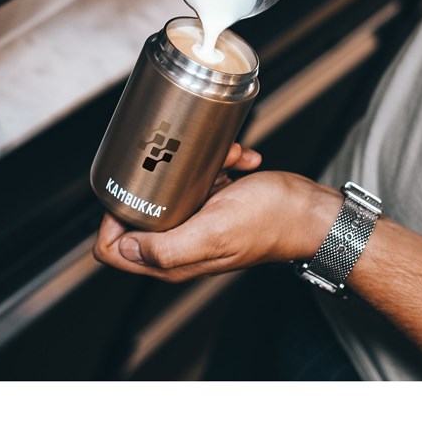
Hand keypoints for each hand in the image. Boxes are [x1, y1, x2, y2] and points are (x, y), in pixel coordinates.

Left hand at [93, 144, 340, 282]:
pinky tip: (238, 162)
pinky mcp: (214, 204)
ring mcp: (198, 222)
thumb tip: (126, 245)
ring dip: (196, 167)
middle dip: (158, 180)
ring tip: (223, 161)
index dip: (112, 218)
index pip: (114, 249)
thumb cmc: (271, 222)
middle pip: (141, 212)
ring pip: (173, 187)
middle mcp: (181, 243)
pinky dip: (220, 163)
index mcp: (173, 259)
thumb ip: (167, 247)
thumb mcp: (214, 231)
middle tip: (181, 165)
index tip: (132, 189)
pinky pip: (202, 177)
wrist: (310, 212)